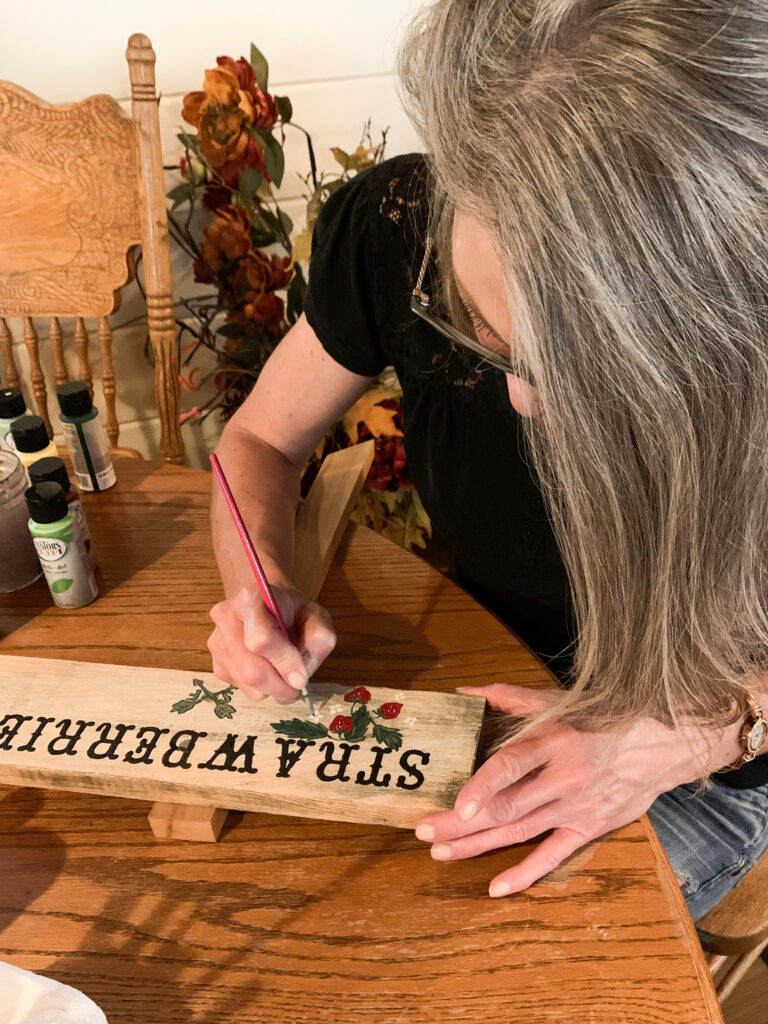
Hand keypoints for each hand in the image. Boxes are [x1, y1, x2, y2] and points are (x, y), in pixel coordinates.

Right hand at [207, 584, 335, 702]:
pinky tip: (268, 667)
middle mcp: (226, 619)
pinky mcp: (217, 664)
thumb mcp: (315, 614)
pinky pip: (243, 689)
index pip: (261, 639)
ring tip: (283, 667)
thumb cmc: (290, 609)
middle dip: (281, 684)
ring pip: (248, 686)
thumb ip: (319, 637)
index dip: (284, 662)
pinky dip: (262, 687)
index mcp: (250, 598)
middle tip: (298, 682)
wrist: (263, 603)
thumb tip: (303, 672)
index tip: (302, 677)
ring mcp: (217, 643)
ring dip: (273, 687)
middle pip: (251, 671)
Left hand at [415, 683, 705, 896]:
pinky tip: (495, 887)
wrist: (662, 743)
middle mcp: (564, 777)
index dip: (483, 786)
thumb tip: (465, 692)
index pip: (512, 765)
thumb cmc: (604, 716)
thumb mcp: (557, 699)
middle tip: (425, 832)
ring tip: (441, 853)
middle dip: (462, 823)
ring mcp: (576, 806)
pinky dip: (525, 874)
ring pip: (520, 832)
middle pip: (507, 806)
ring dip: (478, 845)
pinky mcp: (589, 827)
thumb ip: (508, 696)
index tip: (457, 805)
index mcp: (555, 740)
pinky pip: (553, 856)